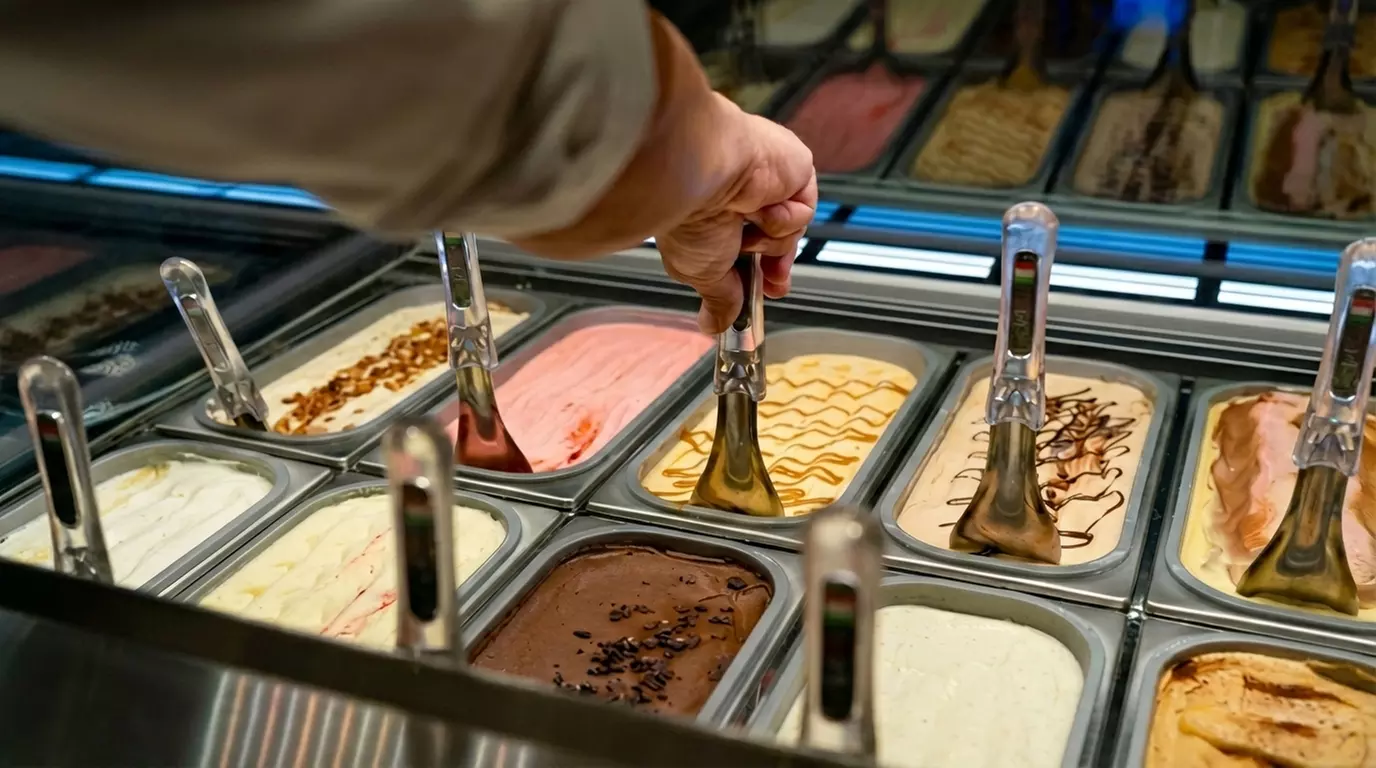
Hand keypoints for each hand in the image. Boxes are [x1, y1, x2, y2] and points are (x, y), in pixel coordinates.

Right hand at [657, 95, 816, 333]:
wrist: (702, 174)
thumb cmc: (691, 216)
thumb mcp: (701, 274)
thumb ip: (717, 301)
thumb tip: (711, 327)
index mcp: (716, 216)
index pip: (751, 249)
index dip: (763, 275)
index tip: (764, 292)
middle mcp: (744, 197)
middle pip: (778, 243)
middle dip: (775, 266)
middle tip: (769, 280)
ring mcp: (771, 182)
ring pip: (792, 231)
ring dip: (770, 240)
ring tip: (745, 228)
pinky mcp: (794, 168)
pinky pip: (803, 211)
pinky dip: (782, 218)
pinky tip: (759, 207)